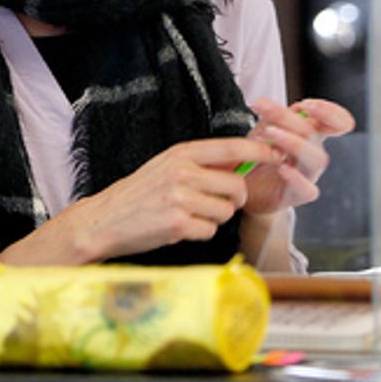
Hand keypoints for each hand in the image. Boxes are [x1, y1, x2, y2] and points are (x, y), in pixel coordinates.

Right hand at [54, 136, 282, 260]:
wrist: (104, 220)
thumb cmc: (139, 194)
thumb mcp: (167, 166)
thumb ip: (201, 163)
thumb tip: (243, 161)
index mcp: (181, 153)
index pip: (232, 147)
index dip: (259, 150)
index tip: (276, 154)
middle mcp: (182, 172)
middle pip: (236, 186)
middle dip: (236, 199)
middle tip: (221, 203)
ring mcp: (180, 199)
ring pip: (225, 211)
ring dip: (215, 218)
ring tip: (190, 215)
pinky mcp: (178, 225)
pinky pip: (210, 230)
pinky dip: (201, 233)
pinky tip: (180, 228)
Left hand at [241, 97, 354, 214]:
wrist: (246, 188)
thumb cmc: (259, 155)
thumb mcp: (263, 129)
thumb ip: (276, 116)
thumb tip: (292, 106)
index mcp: (311, 133)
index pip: (338, 122)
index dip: (330, 112)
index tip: (306, 104)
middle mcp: (313, 153)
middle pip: (315, 134)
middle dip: (290, 119)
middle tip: (266, 109)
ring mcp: (309, 175)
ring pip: (316, 158)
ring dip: (293, 142)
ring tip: (268, 133)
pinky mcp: (298, 195)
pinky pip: (307, 188)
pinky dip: (296, 177)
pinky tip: (282, 167)